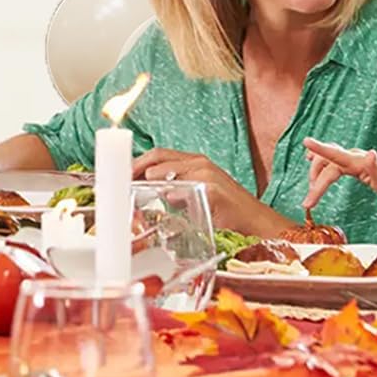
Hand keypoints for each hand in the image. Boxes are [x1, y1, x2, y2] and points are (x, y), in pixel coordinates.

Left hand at [132, 148, 251, 226]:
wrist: (255, 221)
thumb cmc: (226, 210)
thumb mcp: (197, 194)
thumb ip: (176, 190)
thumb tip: (152, 193)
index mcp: (193, 162)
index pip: (158, 155)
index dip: (137, 162)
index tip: (121, 172)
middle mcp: (199, 163)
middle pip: (159, 156)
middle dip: (137, 166)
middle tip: (121, 178)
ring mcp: (207, 174)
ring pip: (171, 167)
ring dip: (150, 175)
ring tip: (134, 184)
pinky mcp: (214, 189)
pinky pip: (188, 187)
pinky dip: (173, 190)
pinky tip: (165, 196)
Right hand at [302, 138, 376, 210]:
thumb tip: (371, 153)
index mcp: (357, 160)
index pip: (335, 155)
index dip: (319, 150)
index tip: (306, 141)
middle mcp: (352, 157)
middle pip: (326, 162)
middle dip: (315, 179)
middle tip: (309, 202)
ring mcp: (351, 160)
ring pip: (326, 161)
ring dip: (315, 173)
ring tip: (311, 192)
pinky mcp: (352, 164)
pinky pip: (331, 160)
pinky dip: (319, 161)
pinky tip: (310, 159)